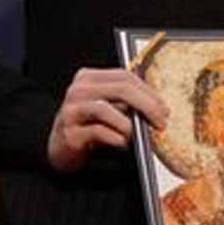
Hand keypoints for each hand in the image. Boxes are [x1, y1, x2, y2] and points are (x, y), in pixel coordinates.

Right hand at [46, 68, 168, 173]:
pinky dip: (116, 138)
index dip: (148, 91)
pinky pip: (99, 131)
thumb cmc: (88, 126)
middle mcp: (78, 90)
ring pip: (106, 109)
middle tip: (160, 121)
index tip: (164, 108)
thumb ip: (125, 101)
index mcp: (89, 78)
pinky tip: (123, 143)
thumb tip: (157, 106)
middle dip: (147, 105)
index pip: (125, 76)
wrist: (60, 148)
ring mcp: (71, 110)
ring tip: (137, 135)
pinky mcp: (70, 132)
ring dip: (129, 124)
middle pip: (120, 89)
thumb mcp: (107, 108)